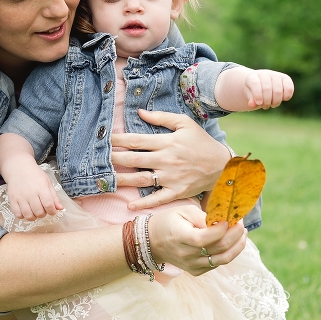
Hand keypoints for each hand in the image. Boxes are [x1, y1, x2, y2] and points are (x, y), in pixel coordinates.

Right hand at [5, 166, 62, 220]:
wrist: (19, 168)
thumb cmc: (35, 176)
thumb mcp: (48, 183)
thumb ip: (54, 197)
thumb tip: (60, 209)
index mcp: (41, 188)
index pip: (49, 205)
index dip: (52, 211)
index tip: (52, 211)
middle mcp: (30, 193)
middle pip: (39, 212)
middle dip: (43, 214)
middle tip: (43, 210)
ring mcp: (20, 197)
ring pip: (28, 215)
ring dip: (34, 217)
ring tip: (34, 212)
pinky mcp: (12, 199)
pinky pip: (18, 214)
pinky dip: (23, 216)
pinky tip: (26, 211)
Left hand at [110, 109, 229, 210]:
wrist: (223, 165)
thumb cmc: (201, 142)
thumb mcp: (185, 123)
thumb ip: (162, 118)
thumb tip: (140, 112)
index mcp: (167, 142)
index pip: (136, 140)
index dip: (118, 140)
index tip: (104, 140)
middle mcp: (166, 160)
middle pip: (134, 159)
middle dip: (114, 159)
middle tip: (97, 160)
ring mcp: (171, 177)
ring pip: (141, 179)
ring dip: (123, 180)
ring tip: (106, 180)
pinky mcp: (177, 192)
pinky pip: (157, 199)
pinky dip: (144, 204)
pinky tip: (130, 206)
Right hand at [148, 205, 247, 275]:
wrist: (153, 241)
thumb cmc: (169, 221)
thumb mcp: (183, 211)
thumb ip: (203, 216)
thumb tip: (223, 221)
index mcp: (181, 237)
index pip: (205, 238)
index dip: (221, 229)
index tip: (230, 217)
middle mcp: (187, 255)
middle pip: (218, 248)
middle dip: (235, 234)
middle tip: (241, 222)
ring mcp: (192, 265)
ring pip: (223, 259)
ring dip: (237, 246)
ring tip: (243, 233)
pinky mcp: (196, 271)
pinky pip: (217, 264)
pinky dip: (229, 253)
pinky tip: (233, 242)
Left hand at [244, 70, 293, 109]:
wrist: (261, 85)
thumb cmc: (253, 92)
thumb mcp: (250, 97)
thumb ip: (251, 101)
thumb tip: (252, 105)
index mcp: (252, 77)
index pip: (255, 84)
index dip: (257, 95)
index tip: (259, 103)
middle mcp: (264, 74)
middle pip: (267, 89)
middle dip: (266, 101)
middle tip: (265, 106)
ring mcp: (275, 75)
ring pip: (278, 91)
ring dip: (275, 102)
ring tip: (272, 105)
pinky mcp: (286, 78)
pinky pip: (289, 89)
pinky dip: (286, 97)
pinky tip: (282, 99)